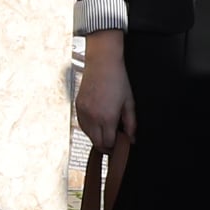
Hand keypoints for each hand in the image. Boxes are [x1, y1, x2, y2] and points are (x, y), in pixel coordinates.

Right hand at [73, 34, 134, 156]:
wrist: (102, 63)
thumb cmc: (118, 80)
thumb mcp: (129, 102)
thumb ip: (131, 124)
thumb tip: (132, 139)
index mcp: (107, 117)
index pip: (108, 143)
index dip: (115, 146)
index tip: (121, 143)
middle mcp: (93, 117)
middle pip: (97, 143)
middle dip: (106, 145)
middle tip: (114, 141)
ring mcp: (83, 112)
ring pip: (88, 135)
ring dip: (97, 137)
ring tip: (107, 130)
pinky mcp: (78, 106)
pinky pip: (82, 125)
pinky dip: (89, 128)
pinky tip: (97, 123)